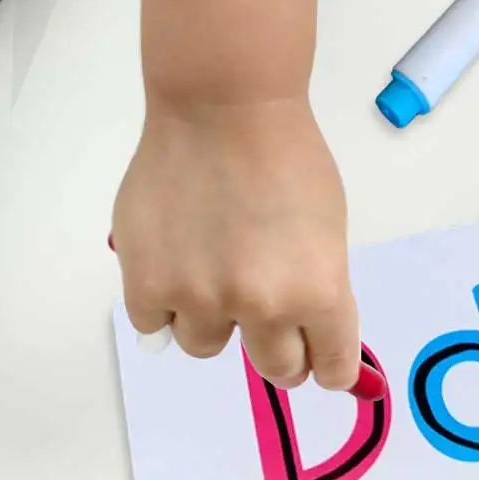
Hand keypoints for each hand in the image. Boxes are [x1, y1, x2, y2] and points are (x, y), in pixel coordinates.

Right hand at [112, 96, 360, 389]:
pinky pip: (155, 325)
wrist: (224, 109)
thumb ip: (318, 291)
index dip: (327, 366)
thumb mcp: (328, 234)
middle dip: (279, 351)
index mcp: (319, 294)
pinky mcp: (148, 283)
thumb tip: (313, 337)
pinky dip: (163, 304)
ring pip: (207, 346)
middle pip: (275, 370)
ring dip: (213, 320)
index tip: (320, 362)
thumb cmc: (288, 160)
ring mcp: (200, 298)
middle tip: (269, 325)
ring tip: (212, 273)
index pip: (331, 368)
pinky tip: (173, 269)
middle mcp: (262, 306)